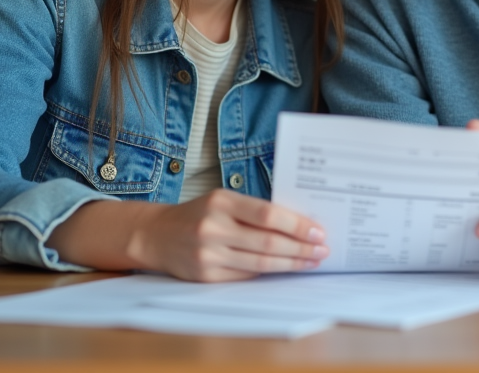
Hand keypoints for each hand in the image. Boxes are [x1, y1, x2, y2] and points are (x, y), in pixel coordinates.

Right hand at [47, 190, 328, 281]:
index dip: (296, 225)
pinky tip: (286, 270)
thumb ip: (253, 211)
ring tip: (311, 262)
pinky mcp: (206, 276)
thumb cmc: (198, 214)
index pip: (267, 215)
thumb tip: (298, 224)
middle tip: (323, 250)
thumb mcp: (222, 201)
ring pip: (260, 263)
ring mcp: (208, 254)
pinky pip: (245, 277)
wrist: (155, 235)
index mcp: (220, 201)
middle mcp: (213, 227)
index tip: (319, 231)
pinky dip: (269, 274)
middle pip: (267, 242)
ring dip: (291, 264)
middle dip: (300, 248)